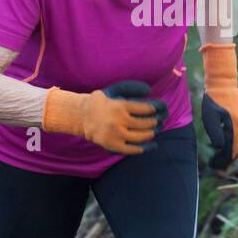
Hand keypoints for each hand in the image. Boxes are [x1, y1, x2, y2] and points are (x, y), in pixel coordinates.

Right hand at [41, 81, 162, 154]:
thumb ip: (131, 87)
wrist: (81, 116)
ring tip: (153, 131)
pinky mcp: (112, 145)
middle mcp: (118, 121)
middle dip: (154, 122)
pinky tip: (149, 145)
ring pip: (140, 137)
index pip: (145, 109)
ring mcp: (115, 135)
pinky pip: (131, 149)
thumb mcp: (114, 89)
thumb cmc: (101, 101)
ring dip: (150, 134)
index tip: (155, 109)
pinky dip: (143, 148)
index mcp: (120, 106)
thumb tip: (149, 90)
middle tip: (157, 121)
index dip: (153, 109)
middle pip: (144, 123)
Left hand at [200, 43, 237, 169]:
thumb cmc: (213, 102)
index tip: (216, 165)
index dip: (224, 158)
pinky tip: (237, 148)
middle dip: (229, 158)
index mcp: (235, 123)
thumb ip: (215, 133)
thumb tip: (221, 147)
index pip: (231, 147)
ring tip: (227, 159)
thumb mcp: (210, 118)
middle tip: (219, 166)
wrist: (223, 86)